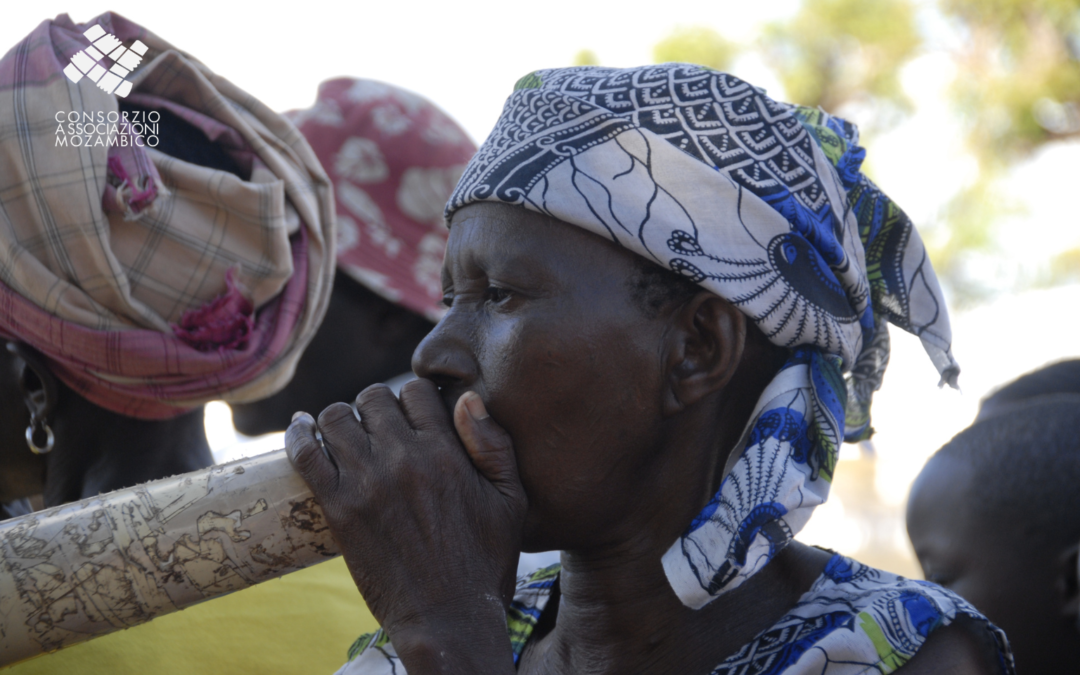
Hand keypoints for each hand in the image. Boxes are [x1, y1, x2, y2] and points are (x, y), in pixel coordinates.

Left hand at [286, 380, 525, 670]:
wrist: (448, 619)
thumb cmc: (485, 562)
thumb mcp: (510, 500)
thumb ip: (493, 444)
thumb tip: (468, 397)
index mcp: (447, 452)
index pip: (416, 391)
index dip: (411, 399)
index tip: (409, 417)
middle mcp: (405, 459)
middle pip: (372, 398)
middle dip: (374, 406)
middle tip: (376, 429)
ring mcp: (367, 482)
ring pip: (334, 418)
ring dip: (338, 419)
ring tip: (344, 435)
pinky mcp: (339, 509)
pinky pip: (305, 454)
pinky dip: (298, 435)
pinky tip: (302, 431)